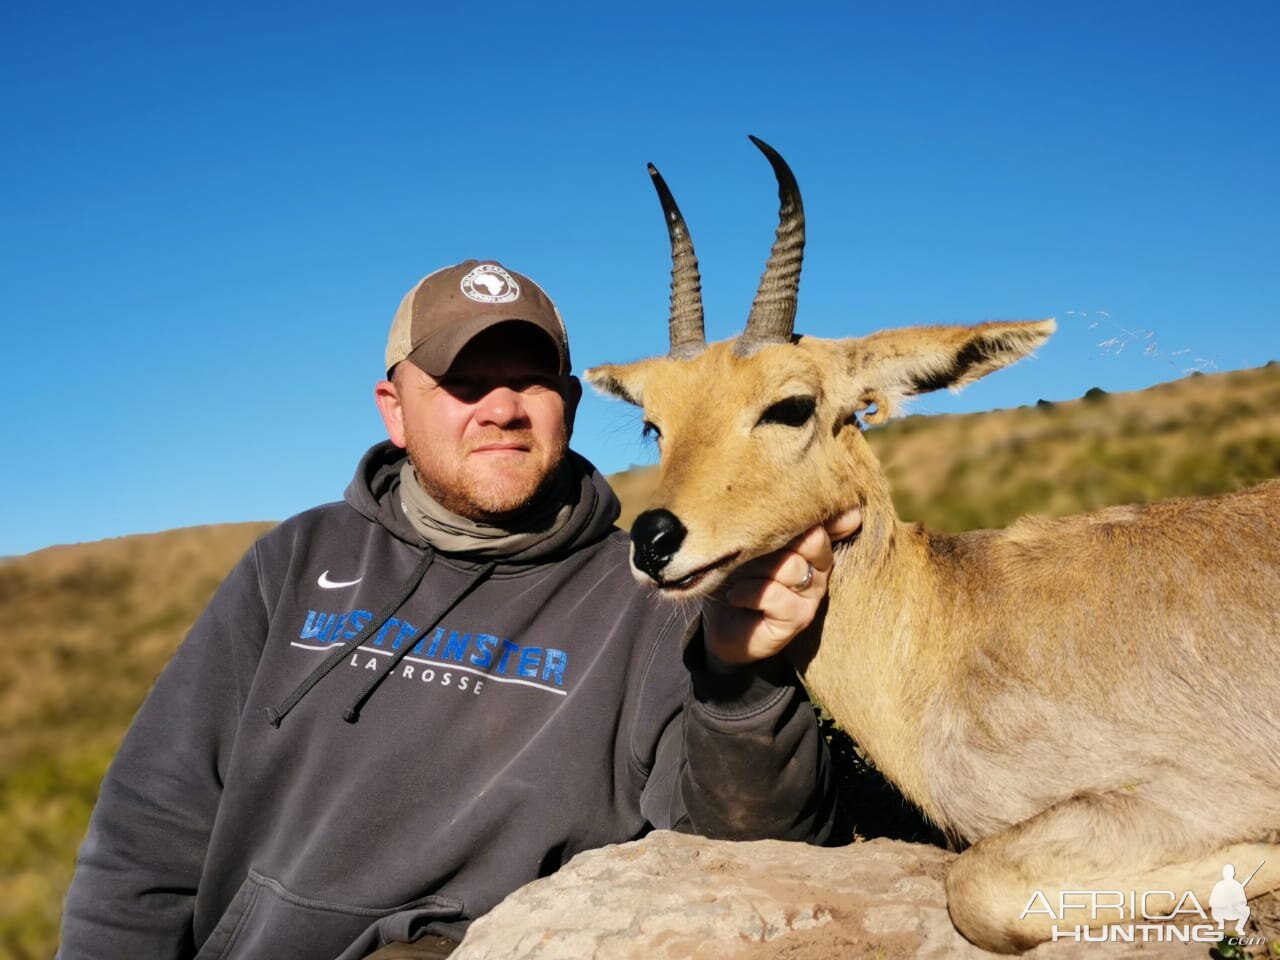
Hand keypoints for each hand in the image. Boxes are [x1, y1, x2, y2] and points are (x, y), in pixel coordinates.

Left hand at [702, 508, 862, 670]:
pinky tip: (735, 596)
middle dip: (774, 540)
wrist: (720, 627)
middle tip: (748, 550)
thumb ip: (769, 523)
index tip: (779, 513)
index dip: (805, 516)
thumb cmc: (735, 576)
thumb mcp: (750, 544)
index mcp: (811, 545)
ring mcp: (812, 595)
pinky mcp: (799, 618)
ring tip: (738, 576)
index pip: (823, 521)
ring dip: (755, 569)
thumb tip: (817, 506)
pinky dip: (747, 592)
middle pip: (813, 540)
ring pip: (790, 566)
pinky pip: (774, 594)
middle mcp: (819, 568)